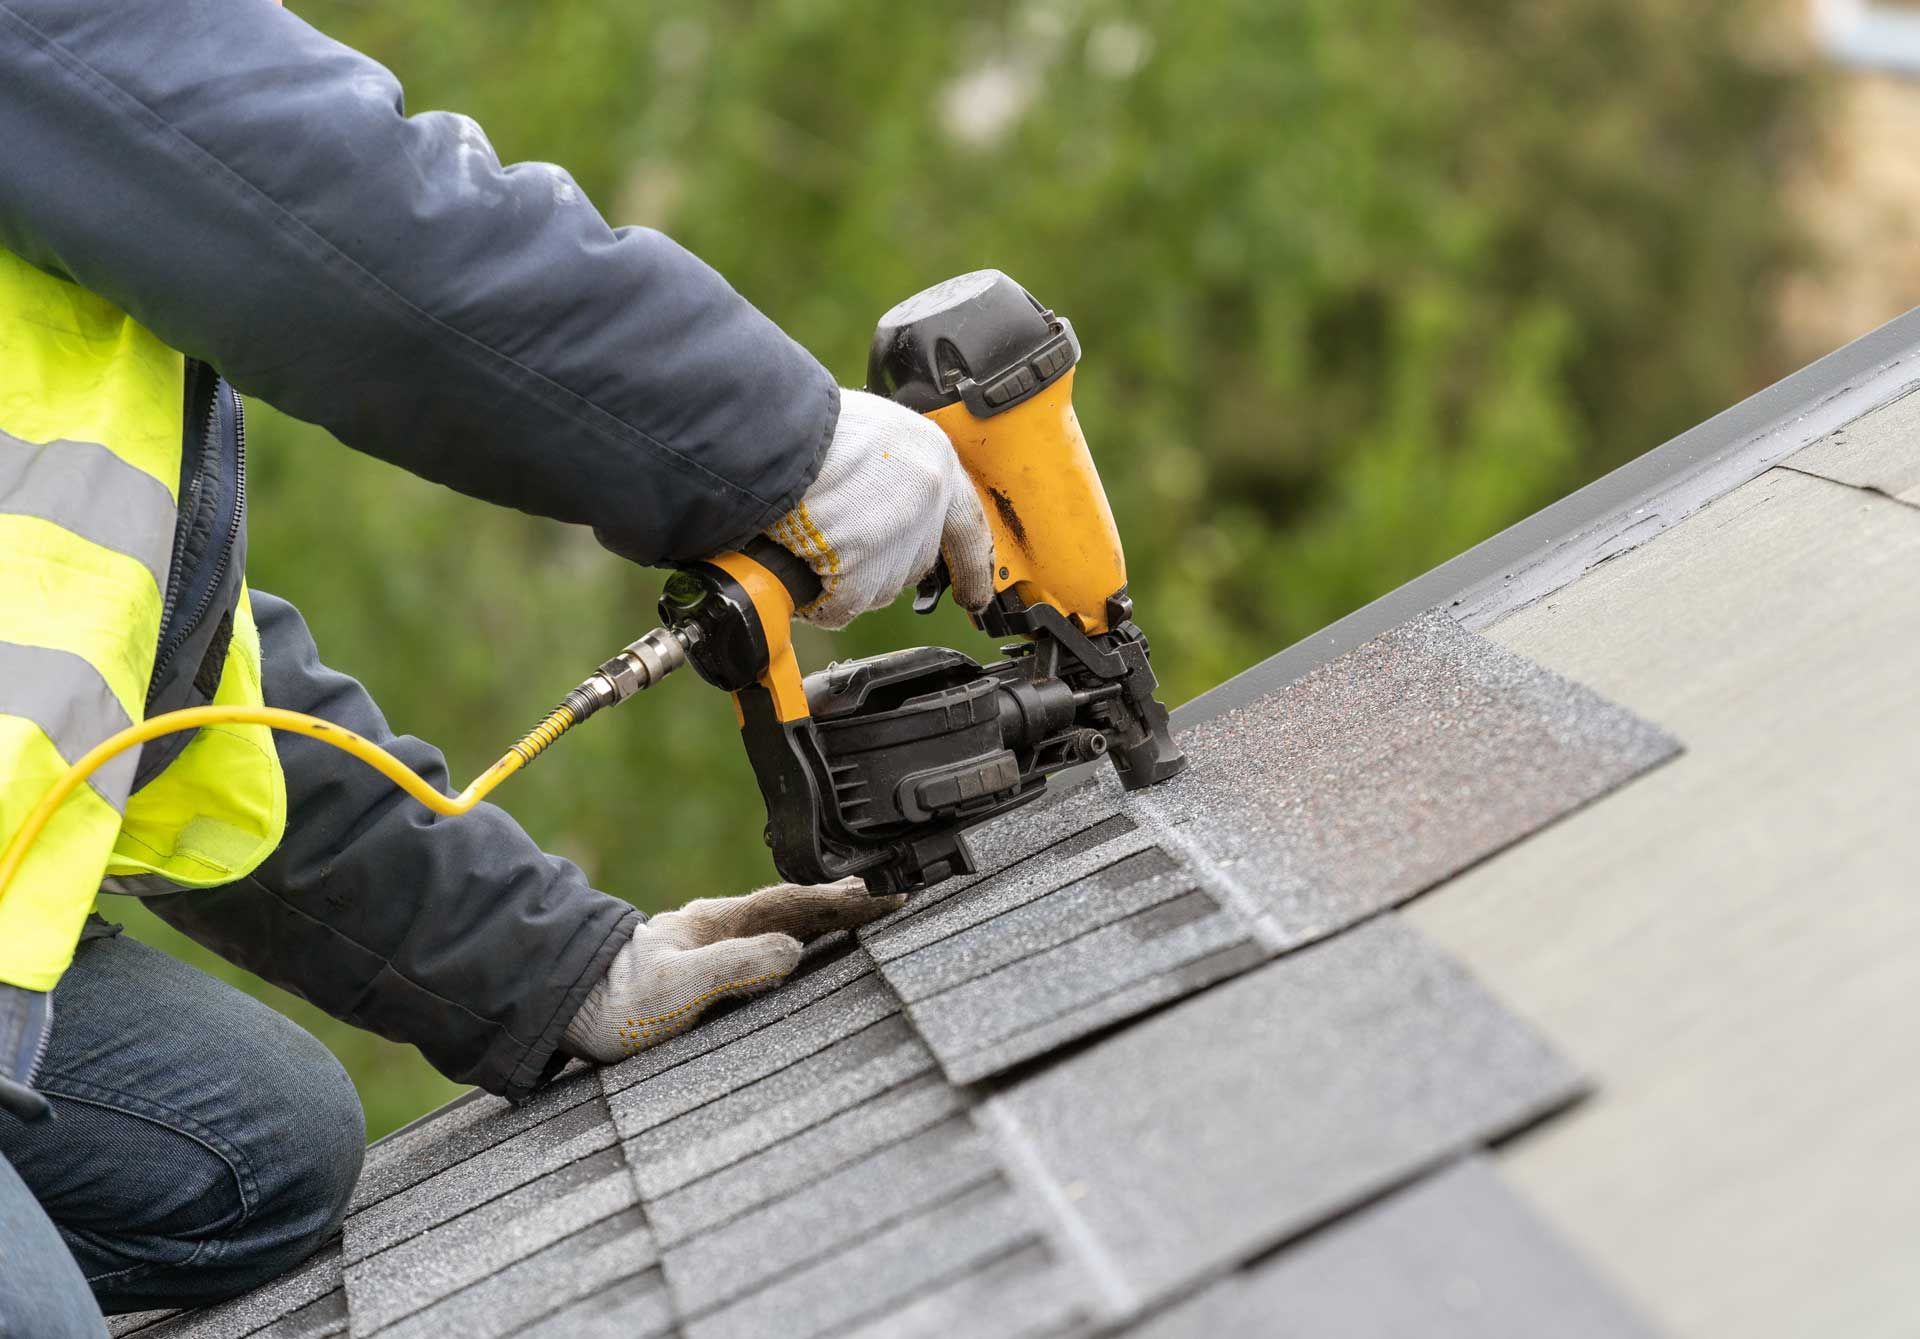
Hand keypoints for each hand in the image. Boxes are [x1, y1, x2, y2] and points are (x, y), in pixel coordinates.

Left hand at [561, 878, 900, 1060]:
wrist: (564, 1009)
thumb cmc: (615, 1004)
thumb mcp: (678, 987)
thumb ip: (735, 967)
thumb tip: (792, 951)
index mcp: (720, 923)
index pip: (797, 904)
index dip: (845, 902)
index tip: (888, 896)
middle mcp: (720, 928)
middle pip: (797, 908)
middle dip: (847, 903)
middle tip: (894, 896)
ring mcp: (713, 946)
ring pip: (783, 924)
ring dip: (826, 919)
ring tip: (865, 915)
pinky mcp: (705, 970)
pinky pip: (768, 946)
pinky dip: (800, 940)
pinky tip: (810, 950)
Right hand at [768, 389, 994, 629]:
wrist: (775, 430)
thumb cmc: (808, 422)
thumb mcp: (872, 431)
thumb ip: (892, 469)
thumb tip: (881, 502)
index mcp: (933, 457)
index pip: (968, 525)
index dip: (973, 564)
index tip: (976, 594)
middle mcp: (927, 498)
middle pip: (914, 562)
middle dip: (877, 564)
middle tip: (836, 544)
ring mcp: (897, 536)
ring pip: (878, 588)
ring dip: (842, 579)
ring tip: (806, 540)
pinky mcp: (862, 568)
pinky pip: (843, 606)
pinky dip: (819, 600)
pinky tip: (798, 568)